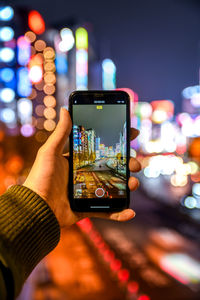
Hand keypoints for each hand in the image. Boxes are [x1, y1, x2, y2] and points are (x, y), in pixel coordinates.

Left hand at [23, 108, 140, 227]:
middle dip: (128, 164)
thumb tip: (65, 110)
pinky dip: (120, 213)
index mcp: (78, 161)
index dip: (118, 142)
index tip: (132, 134)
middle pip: (112, 168)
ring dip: (127, 186)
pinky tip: (130, 212)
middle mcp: (85, 175)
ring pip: (114, 187)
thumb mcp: (50, 152)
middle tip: (136, 164)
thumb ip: (61, 133)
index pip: (102, 149)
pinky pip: (107, 211)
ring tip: (133, 183)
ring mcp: (88, 192)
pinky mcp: (88, 208)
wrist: (36, 208)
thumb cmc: (41, 178)